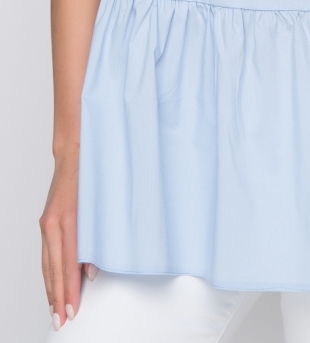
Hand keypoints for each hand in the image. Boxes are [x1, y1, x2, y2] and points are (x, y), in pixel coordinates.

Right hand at [39, 150, 96, 329]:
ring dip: (51, 288)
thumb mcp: (101, 207)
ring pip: (46, 263)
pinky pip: (46, 253)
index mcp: (66, 220)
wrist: (75, 152)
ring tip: (55, 309)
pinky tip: (51, 284)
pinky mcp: (47, 221)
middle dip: (57, 297)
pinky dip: (48, 272)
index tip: (73, 309)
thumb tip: (92, 270)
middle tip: (62, 319)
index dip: (69, 290)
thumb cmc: (92, 174)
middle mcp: (52, 223)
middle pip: (53, 269)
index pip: (67, 264)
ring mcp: (47, 222)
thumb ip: (96, 240)